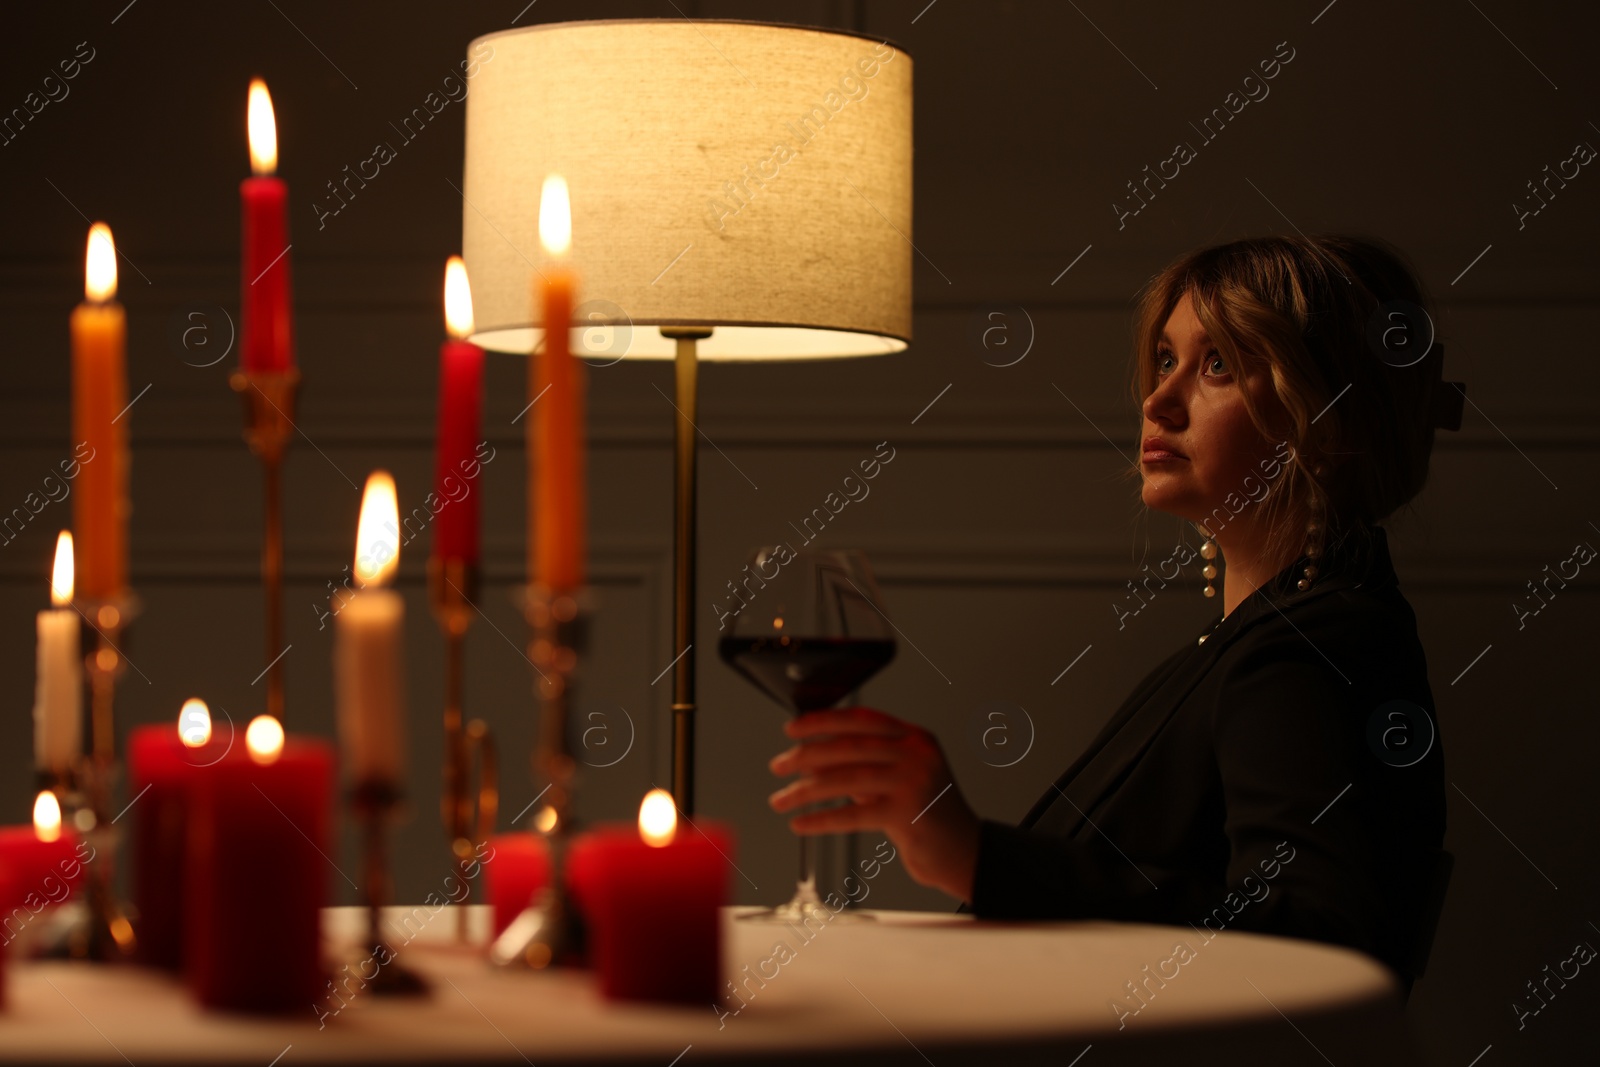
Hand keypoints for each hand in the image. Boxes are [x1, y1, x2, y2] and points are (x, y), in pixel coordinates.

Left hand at [768, 706, 980, 903]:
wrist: (964, 852)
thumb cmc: (926, 816)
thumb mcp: (896, 781)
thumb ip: (862, 766)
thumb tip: (809, 759)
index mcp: (915, 737)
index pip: (862, 718)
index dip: (823, 720)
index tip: (793, 728)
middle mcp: (917, 753)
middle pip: (850, 746)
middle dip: (806, 755)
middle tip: (778, 766)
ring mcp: (915, 781)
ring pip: (847, 778)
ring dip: (806, 790)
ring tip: (781, 800)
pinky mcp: (909, 814)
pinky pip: (854, 814)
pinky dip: (822, 819)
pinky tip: (801, 824)